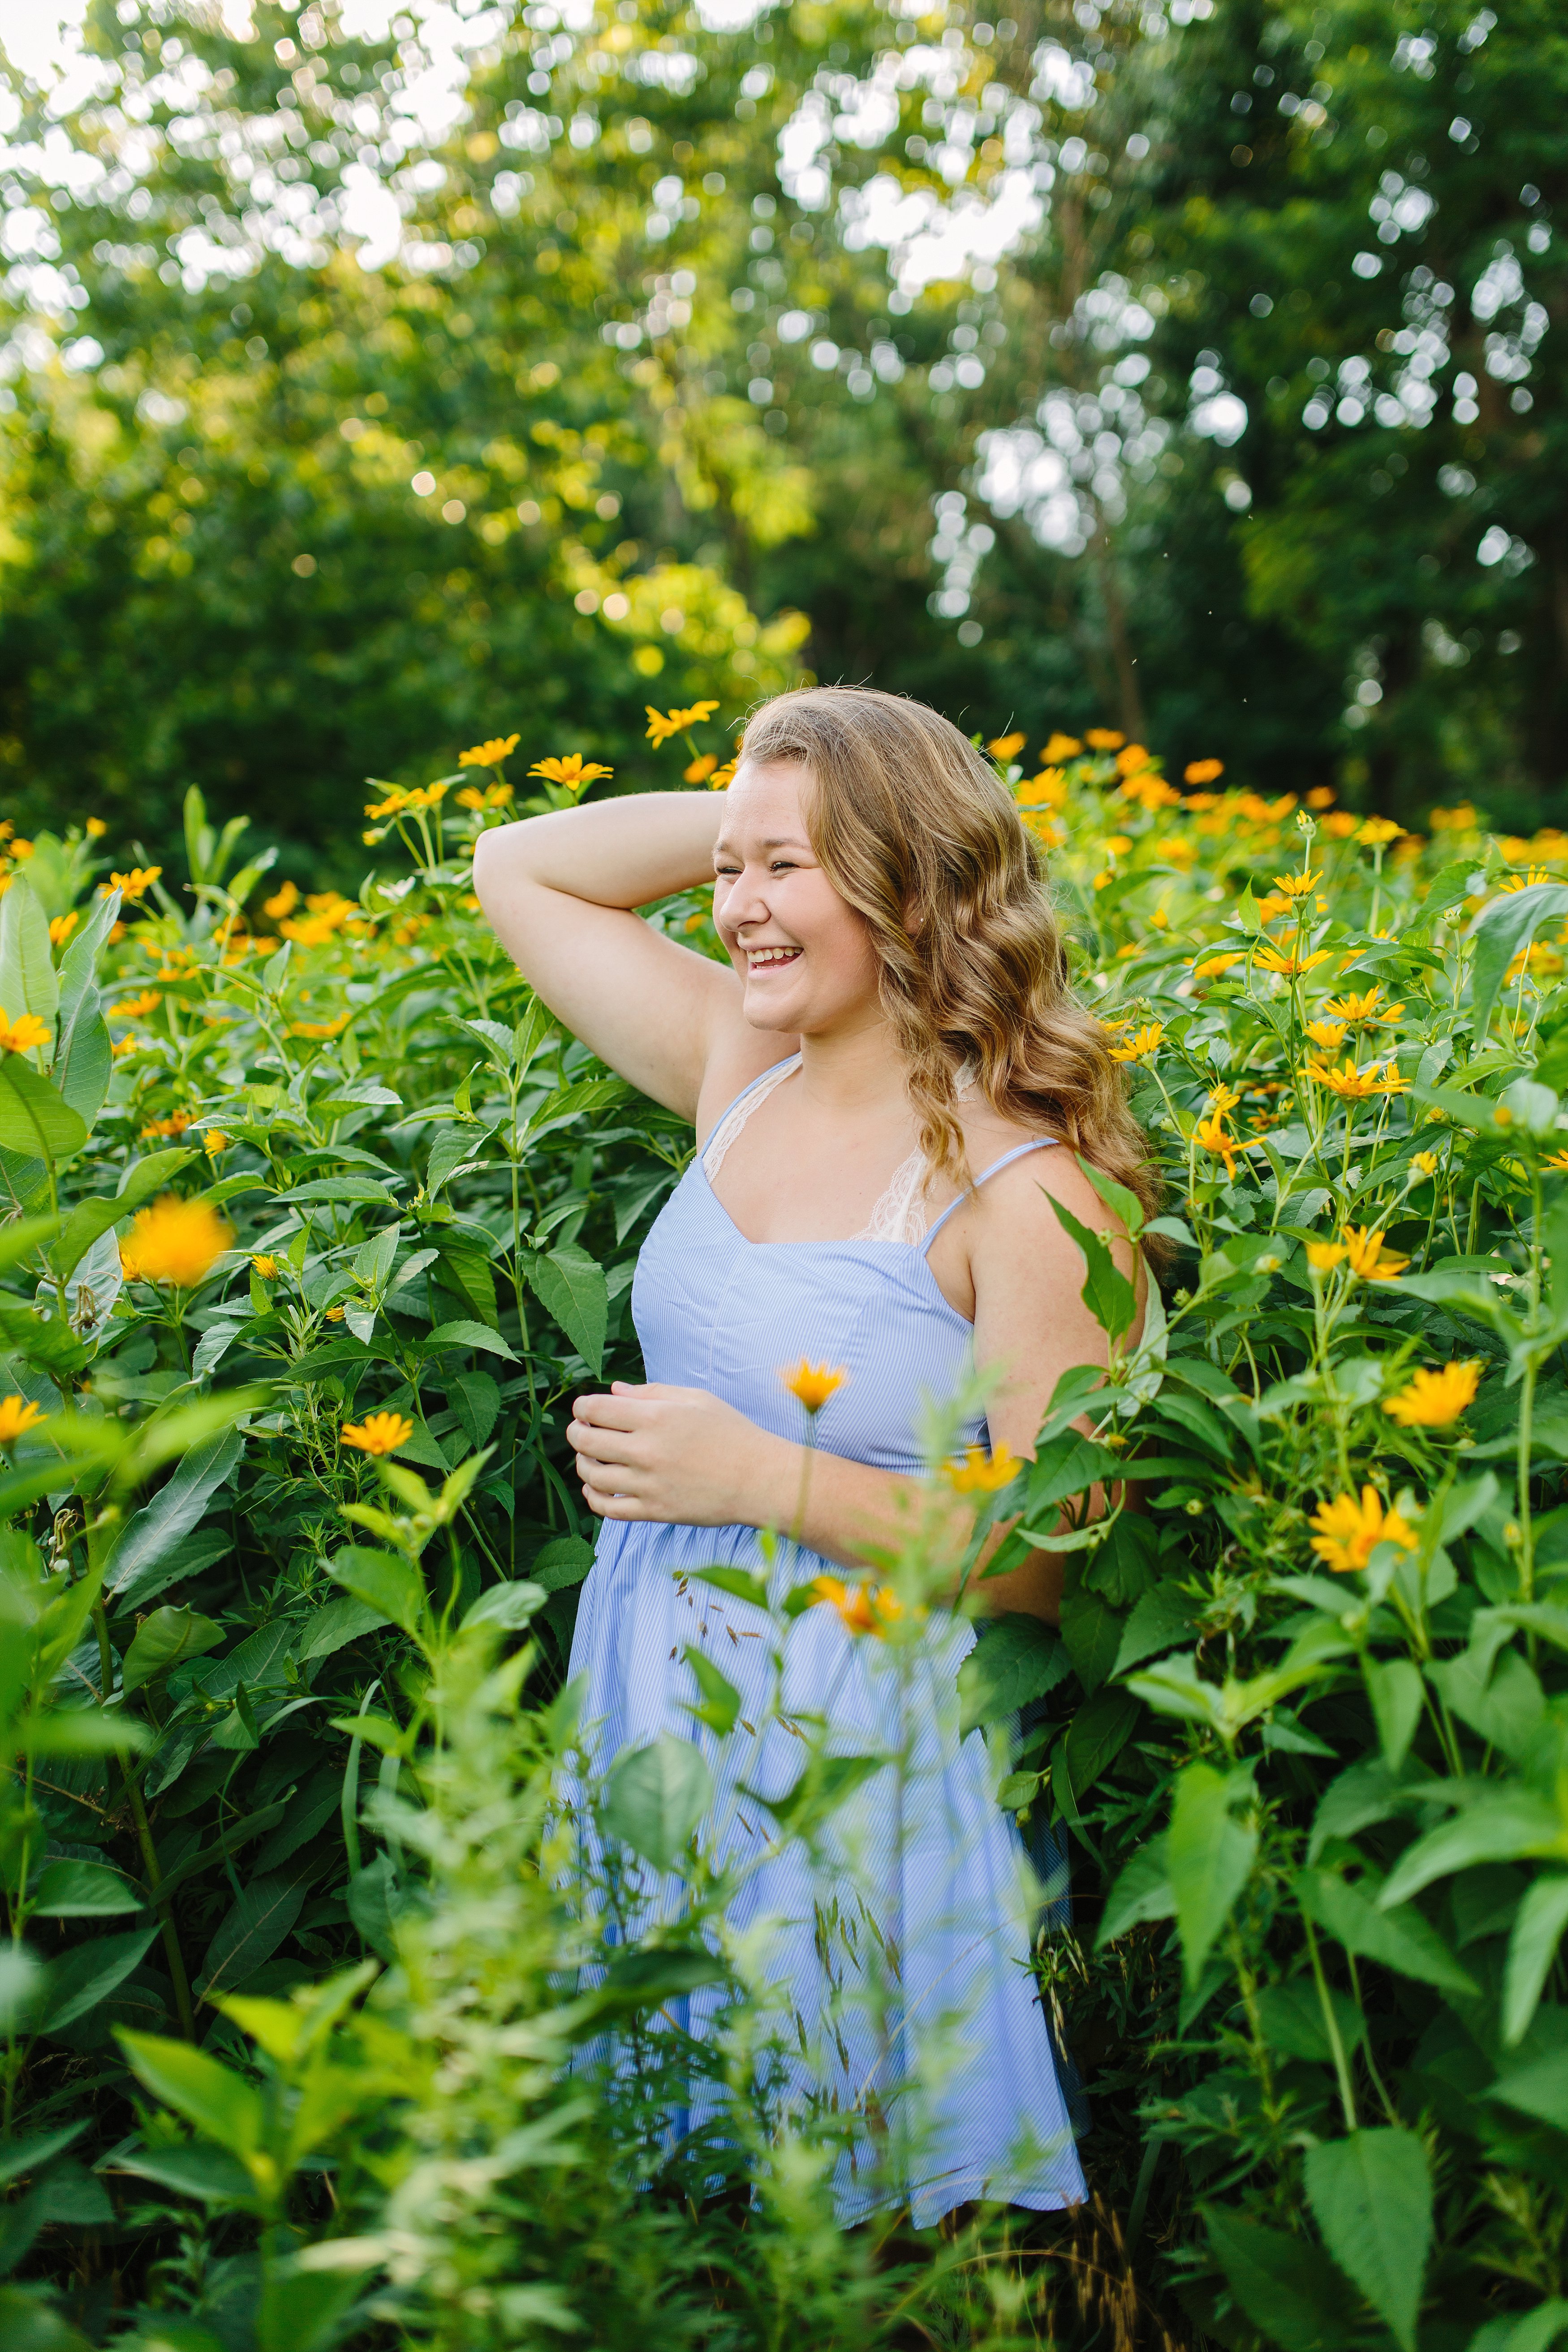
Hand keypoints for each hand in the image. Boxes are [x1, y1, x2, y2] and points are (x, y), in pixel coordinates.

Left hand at [567, 1381, 792, 1525]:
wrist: (759, 1479)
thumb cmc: (731, 1433)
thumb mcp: (696, 1399)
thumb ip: (651, 1393)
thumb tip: (613, 1390)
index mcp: (656, 1417)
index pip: (595, 1409)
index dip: (582, 1407)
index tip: (584, 1409)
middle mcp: (646, 1451)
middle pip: (586, 1441)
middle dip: (576, 1433)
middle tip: (580, 1431)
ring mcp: (648, 1485)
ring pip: (592, 1476)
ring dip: (582, 1464)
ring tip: (589, 1457)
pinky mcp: (654, 1512)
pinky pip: (608, 1509)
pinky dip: (593, 1498)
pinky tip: (595, 1488)